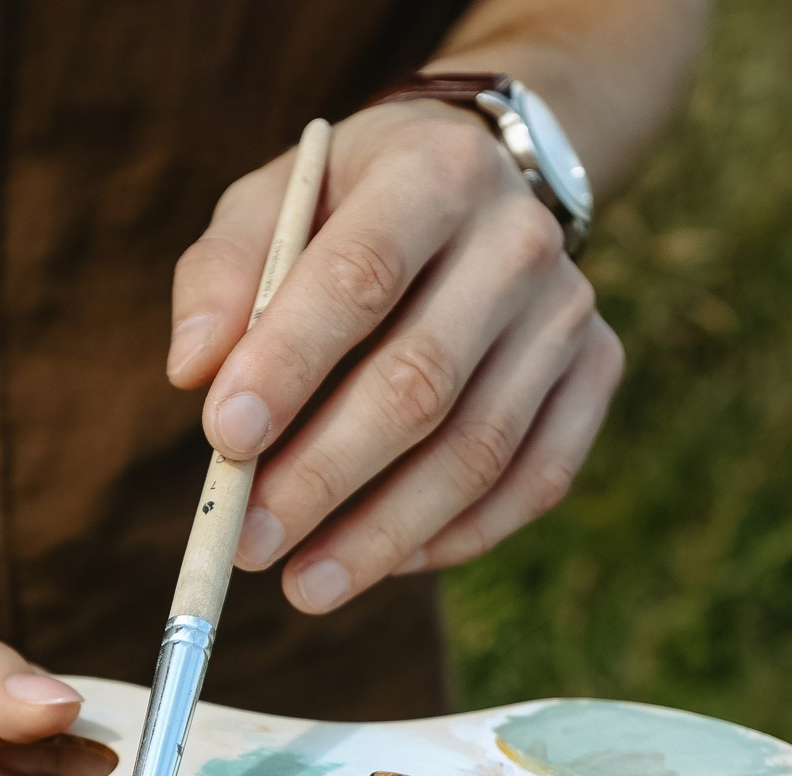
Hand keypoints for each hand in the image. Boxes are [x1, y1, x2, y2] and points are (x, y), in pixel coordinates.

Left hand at [169, 100, 624, 612]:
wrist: (474, 185)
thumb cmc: (344, 210)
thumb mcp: (271, 204)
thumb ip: (223, 277)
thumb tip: (194, 371)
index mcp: (433, 173)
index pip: (360, 276)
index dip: (290, 364)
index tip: (224, 440)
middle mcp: (519, 239)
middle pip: (420, 381)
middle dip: (324, 476)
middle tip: (249, 545)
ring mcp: (568, 311)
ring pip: (478, 449)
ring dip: (383, 532)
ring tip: (303, 584)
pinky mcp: (597, 372)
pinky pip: (534, 479)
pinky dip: (455, 535)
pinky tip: (382, 563)